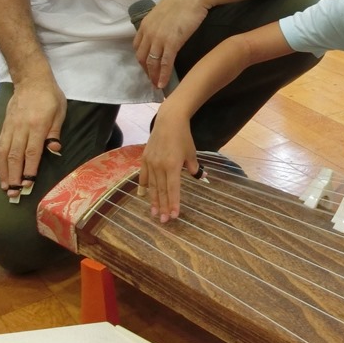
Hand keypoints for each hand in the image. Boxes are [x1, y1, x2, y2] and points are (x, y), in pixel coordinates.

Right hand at [0, 76, 66, 199]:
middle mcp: (21, 129)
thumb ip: (55, 131)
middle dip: (14, 177)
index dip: (29, 169)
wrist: (31, 79)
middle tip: (14, 194)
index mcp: (37, 126)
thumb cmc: (50, 96)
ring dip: (4, 172)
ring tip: (5, 188)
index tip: (28, 184)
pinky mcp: (4, 127)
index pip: (32, 152)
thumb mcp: (60, 111)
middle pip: (15, 156)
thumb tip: (54, 149)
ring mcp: (10, 128)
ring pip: (4, 153)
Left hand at [133, 0, 209, 89]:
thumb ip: (160, 23)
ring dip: (153, 77)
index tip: (148, 67)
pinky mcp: (171, 43)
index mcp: (145, 25)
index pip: (138, 47)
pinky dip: (163, 75)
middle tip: (153, 81)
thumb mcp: (164, 11)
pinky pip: (164, 63)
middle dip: (146, 71)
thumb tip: (165, 30)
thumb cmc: (183, 0)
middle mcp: (148, 33)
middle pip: (143, 58)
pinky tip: (163, 84)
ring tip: (157, 86)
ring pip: (152, 63)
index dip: (142, 60)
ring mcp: (159, 38)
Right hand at [139, 103, 199, 220]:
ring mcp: (150, 163)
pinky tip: (143, 196)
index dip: (174, 203)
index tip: (175, 215)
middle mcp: (160, 166)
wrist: (168, 121)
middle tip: (164, 221)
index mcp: (173, 166)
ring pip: (152, 186)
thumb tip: (200, 177)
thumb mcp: (191, 153)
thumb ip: (194, 168)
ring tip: (155, 213)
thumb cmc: (183, 137)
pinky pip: (144, 176)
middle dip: (164, 207)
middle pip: (162, 191)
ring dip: (154, 201)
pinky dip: (144, 187)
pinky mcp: (144, 159)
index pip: (173, 189)